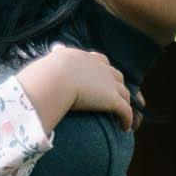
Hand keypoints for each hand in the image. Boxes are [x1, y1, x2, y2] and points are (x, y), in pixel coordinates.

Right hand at [20, 43, 134, 133]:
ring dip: (125, 104)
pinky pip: (126, 110)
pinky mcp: (113, 100)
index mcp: (86, 59)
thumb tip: (55, 48)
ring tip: (123, 115)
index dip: (104, 70)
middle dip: (118, 86)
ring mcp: (109, 84)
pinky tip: (125, 127)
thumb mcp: (54, 58)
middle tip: (114, 98)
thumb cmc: (48, 72)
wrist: (55, 80)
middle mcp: (101, 68)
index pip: (101, 61)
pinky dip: (127, 119)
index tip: (102, 78)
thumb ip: (56, 55)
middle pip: (117, 76)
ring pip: (125, 94)